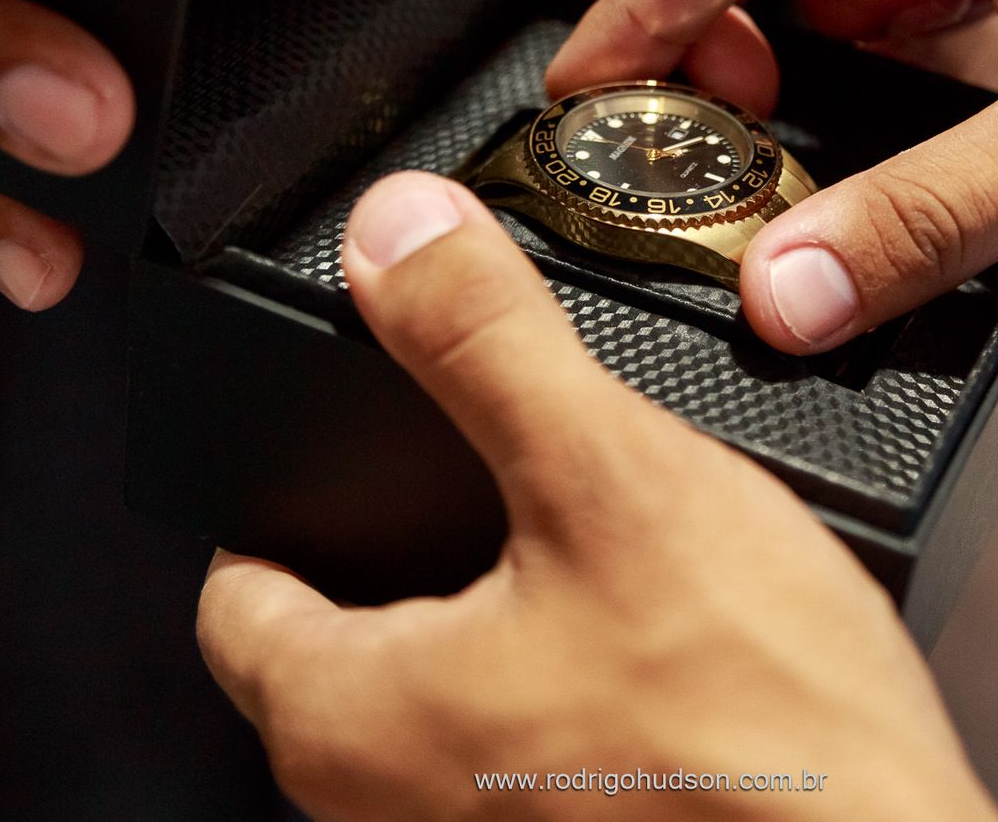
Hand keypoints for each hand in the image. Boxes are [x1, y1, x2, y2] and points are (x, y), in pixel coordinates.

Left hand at [196, 171, 995, 821]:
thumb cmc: (758, 733)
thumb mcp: (611, 479)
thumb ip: (485, 342)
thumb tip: (398, 234)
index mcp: (349, 725)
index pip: (239, 598)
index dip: (277, 504)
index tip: (327, 454)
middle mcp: (385, 816)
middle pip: (336, 657)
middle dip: (390, 561)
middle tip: (459, 482)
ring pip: (436, 716)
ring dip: (486, 633)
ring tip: (566, 557)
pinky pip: (526, 763)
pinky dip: (557, 700)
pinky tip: (646, 657)